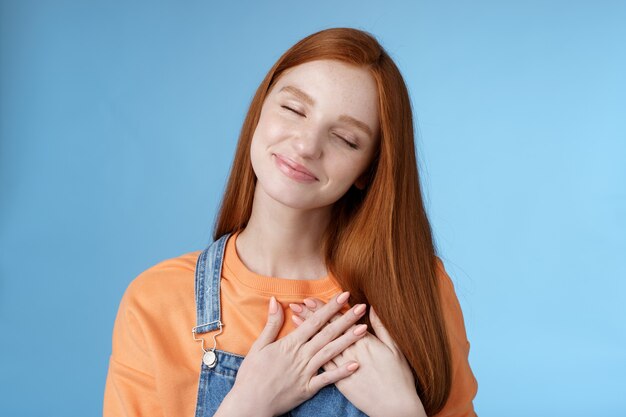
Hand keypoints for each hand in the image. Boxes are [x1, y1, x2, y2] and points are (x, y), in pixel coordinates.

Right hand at [216, 291, 367, 416]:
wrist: (249, 403)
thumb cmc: (251, 375)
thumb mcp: (258, 346)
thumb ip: (271, 323)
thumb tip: (274, 300)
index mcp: (290, 343)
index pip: (314, 321)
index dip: (330, 307)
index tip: (343, 295)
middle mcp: (301, 356)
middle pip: (327, 333)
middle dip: (345, 319)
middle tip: (361, 307)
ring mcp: (306, 372)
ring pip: (330, 353)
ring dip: (348, 340)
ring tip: (364, 329)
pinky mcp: (308, 388)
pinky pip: (327, 379)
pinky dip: (342, 372)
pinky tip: (356, 364)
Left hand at [289, 299, 426, 416]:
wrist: (396, 407)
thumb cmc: (399, 377)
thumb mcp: (395, 349)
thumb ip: (381, 328)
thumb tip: (372, 308)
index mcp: (364, 342)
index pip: (341, 320)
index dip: (325, 309)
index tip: (311, 299)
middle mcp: (351, 353)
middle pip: (327, 330)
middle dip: (311, 316)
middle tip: (296, 304)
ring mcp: (344, 368)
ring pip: (321, 345)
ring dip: (307, 332)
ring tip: (294, 319)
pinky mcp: (340, 382)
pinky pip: (322, 365)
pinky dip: (310, 353)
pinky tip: (301, 346)